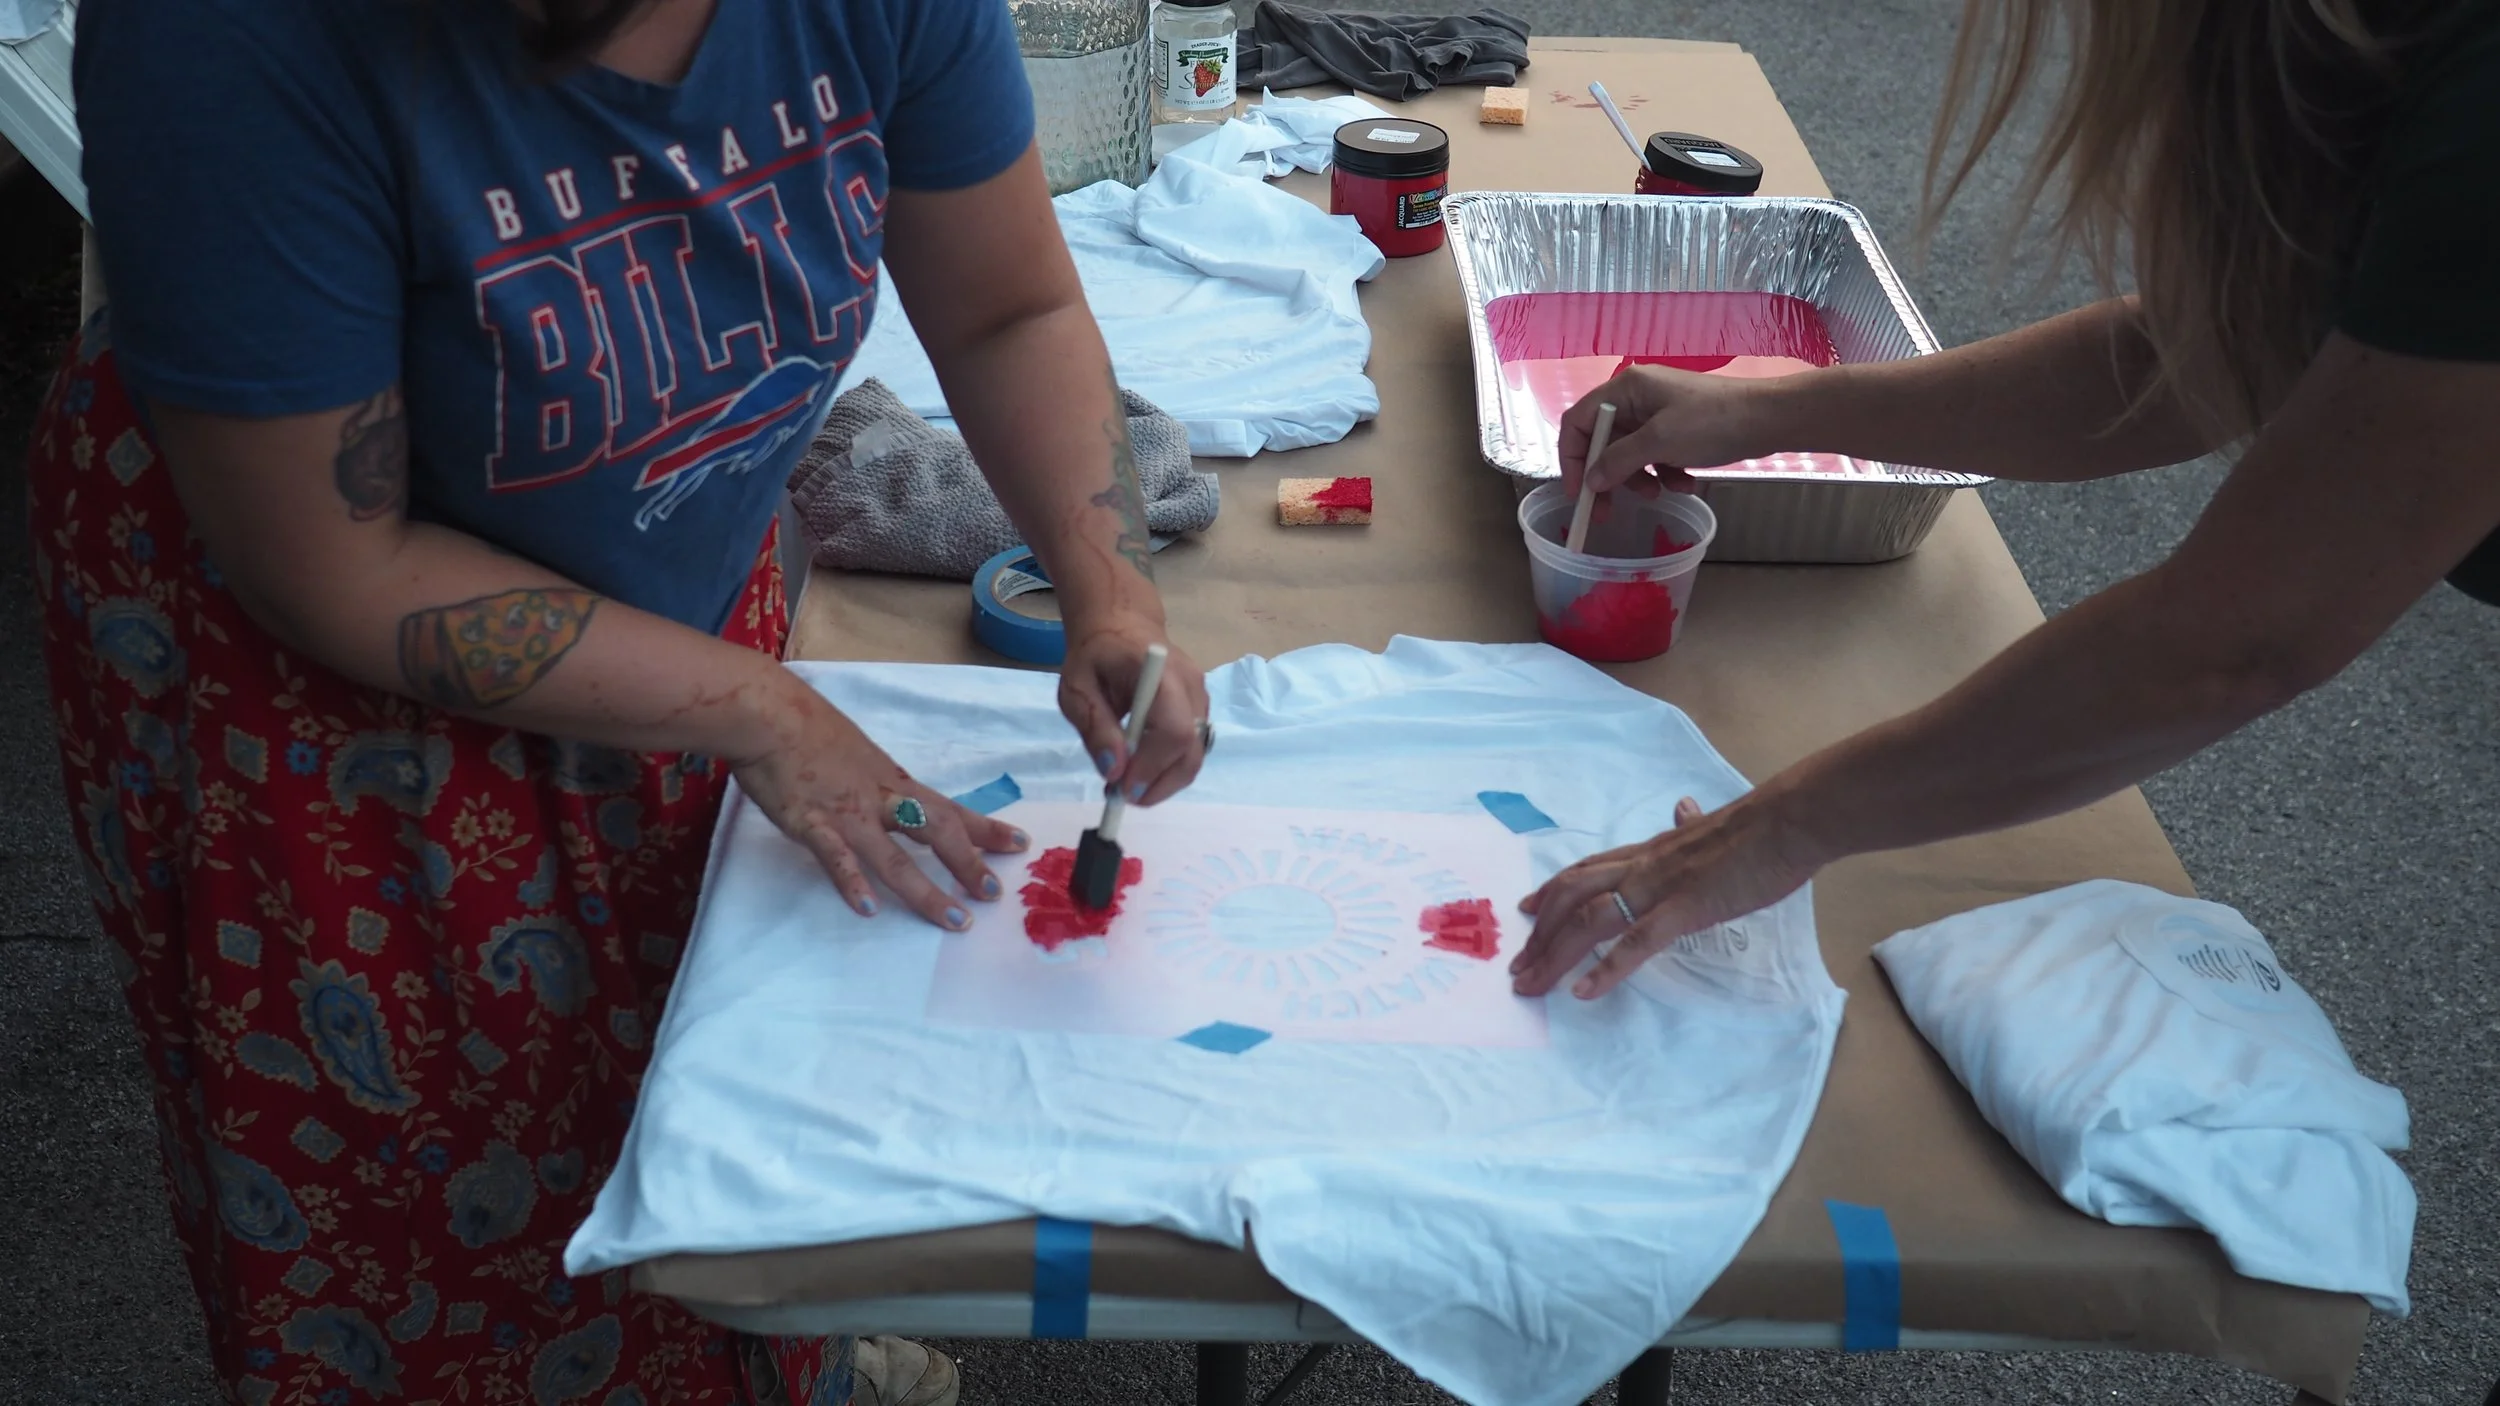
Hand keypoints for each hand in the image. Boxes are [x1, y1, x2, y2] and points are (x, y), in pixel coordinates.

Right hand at [729, 669, 1028, 930]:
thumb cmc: (806, 728)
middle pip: (935, 831)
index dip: (985, 828)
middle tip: (994, 894)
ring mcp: (847, 812)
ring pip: (895, 857)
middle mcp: (880, 798)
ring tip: (954, 919)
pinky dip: (853, 882)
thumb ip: (875, 781)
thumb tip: (891, 801)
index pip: (948, 808)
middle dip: (968, 864)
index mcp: (892, 781)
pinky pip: (836, 857)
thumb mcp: (856, 753)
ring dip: (926, 891)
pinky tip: (868, 909)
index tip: (1019, 845)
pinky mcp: (811, 822)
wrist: (767, 712)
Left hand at [1059, 609, 1210, 805]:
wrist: (1121, 624)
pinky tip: (1142, 769)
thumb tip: (1114, 771)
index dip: (1152, 767)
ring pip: (1195, 754)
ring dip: (1165, 780)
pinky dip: (1169, 767)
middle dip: (1162, 784)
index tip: (1122, 789)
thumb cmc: (1095, 654)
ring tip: (1130, 784)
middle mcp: (1191, 686)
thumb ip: (1095, 728)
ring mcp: (1201, 697)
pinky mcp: (1200, 709)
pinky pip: (1191, 748)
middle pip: (1193, 750)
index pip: (1173, 730)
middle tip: (1126, 798)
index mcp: (1160, 674)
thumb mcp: (1077, 689)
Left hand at [1509, 794, 1823, 999]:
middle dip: (1540, 934)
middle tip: (1519, 966)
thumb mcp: (1710, 826)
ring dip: (1554, 955)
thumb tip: (1683, 809)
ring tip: (1531, 985)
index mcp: (1649, 851)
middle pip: (1572, 896)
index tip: (1528, 911)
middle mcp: (1642, 866)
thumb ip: (1687, 826)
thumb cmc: (1759, 829)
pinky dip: (1605, 969)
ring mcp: (1660, 886)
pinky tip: (1582, 992)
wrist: (1787, 821)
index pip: (1586, 869)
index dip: (1552, 891)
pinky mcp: (1685, 908)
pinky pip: (1636, 942)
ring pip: (1590, 920)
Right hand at [1561, 365, 1784, 496]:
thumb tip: (1591, 481)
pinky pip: (1657, 456)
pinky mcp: (1680, 429)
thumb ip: (1618, 461)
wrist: (1769, 418)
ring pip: (1630, 453)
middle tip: (1606, 510)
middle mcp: (1638, 397)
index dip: (1572, 457)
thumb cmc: (1711, 423)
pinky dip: (1665, 474)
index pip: (1579, 421)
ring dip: (1639, 479)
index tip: (1578, 493)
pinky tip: (1684, 484)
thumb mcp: (1659, 442)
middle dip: (1608, 476)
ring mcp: (1660, 413)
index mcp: (1626, 389)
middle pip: (1603, 441)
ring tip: (1658, 493)